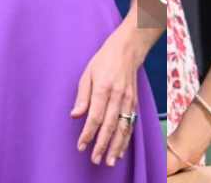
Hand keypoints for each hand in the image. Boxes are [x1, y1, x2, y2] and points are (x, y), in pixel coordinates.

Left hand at [70, 26, 144, 165]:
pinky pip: (131, 124)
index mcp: (103, 87)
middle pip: (110, 125)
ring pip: (123, 128)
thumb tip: (75, 115)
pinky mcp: (135, 103)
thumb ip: (82, 96)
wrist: (128, 50)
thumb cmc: (104, 61)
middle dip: (102, 145)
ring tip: (109, 161)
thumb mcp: (87, 73)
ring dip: (116, 147)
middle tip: (95, 160)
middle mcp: (118, 96)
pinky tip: (120, 150)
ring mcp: (129, 100)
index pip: (95, 116)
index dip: (88, 133)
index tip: (81, 146)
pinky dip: (126, 139)